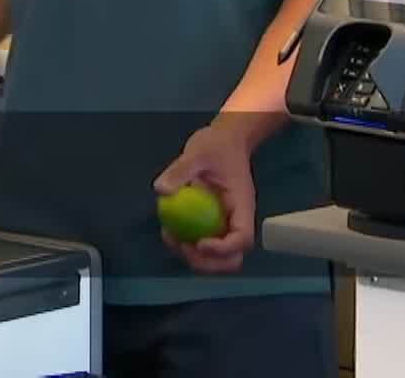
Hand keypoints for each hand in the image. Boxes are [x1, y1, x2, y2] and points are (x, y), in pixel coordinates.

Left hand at [154, 125, 256, 274]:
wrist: (224, 141)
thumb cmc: (217, 146)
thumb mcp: (198, 152)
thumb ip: (180, 170)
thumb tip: (161, 190)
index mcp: (242, 207)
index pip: (242, 239)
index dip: (223, 249)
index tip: (199, 242)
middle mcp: (236, 222)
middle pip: (231, 259)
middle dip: (207, 262)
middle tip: (181, 245)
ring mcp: (225, 226)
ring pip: (216, 259)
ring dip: (193, 258)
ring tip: (171, 237)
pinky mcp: (211, 225)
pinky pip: (201, 245)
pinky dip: (186, 246)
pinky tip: (168, 231)